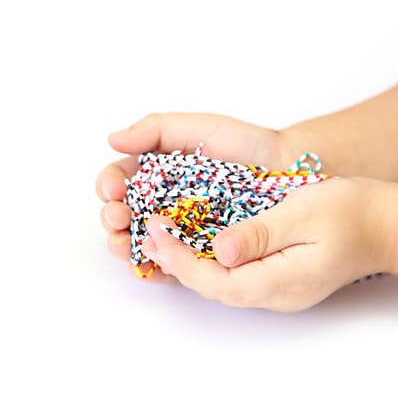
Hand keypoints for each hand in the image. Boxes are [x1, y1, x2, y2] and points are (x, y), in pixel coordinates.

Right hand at [97, 113, 289, 280]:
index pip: (118, 181)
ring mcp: (175, 231)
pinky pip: (166, 266)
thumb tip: (113, 140)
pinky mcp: (194, 254)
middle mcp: (158, 203)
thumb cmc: (244, 146)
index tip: (114, 189)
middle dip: (112, 218)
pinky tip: (148, 264)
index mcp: (152, 174)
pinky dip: (152, 268)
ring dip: (124, 245)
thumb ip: (154, 130)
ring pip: (137, 242)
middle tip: (119, 217)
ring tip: (125, 242)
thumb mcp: (197, 129)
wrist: (287, 170)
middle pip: (120, 215)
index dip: (109, 186)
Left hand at [139, 178, 389, 310]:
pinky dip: (201, 260)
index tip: (156, 232)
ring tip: (154, 237)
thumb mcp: (304, 213)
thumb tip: (219, 250)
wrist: (383, 224)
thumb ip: (261, 233)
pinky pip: (228, 275)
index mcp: (280, 282)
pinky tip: (183, 241)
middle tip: (145, 232)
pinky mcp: (271, 277)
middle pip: (210, 287)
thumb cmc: (351, 213)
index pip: (216, 282)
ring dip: (182, 263)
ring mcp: (272, 289)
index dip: (180, 260)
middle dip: (173, 262)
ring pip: (216, 283)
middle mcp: (272, 294)